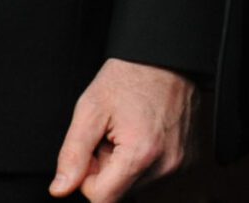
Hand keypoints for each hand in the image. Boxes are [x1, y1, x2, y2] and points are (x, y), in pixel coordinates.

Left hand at [52, 58, 196, 199]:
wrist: (165, 59)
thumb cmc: (128, 78)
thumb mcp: (90, 109)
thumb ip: (72, 154)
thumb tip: (60, 189)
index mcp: (140, 155)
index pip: (102, 198)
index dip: (87, 178)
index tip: (89, 153)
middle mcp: (165, 167)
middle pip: (120, 192)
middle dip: (107, 168)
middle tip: (110, 134)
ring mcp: (180, 167)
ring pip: (136, 186)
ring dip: (125, 165)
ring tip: (127, 131)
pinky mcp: (188, 164)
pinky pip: (155, 177)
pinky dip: (144, 162)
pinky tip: (142, 135)